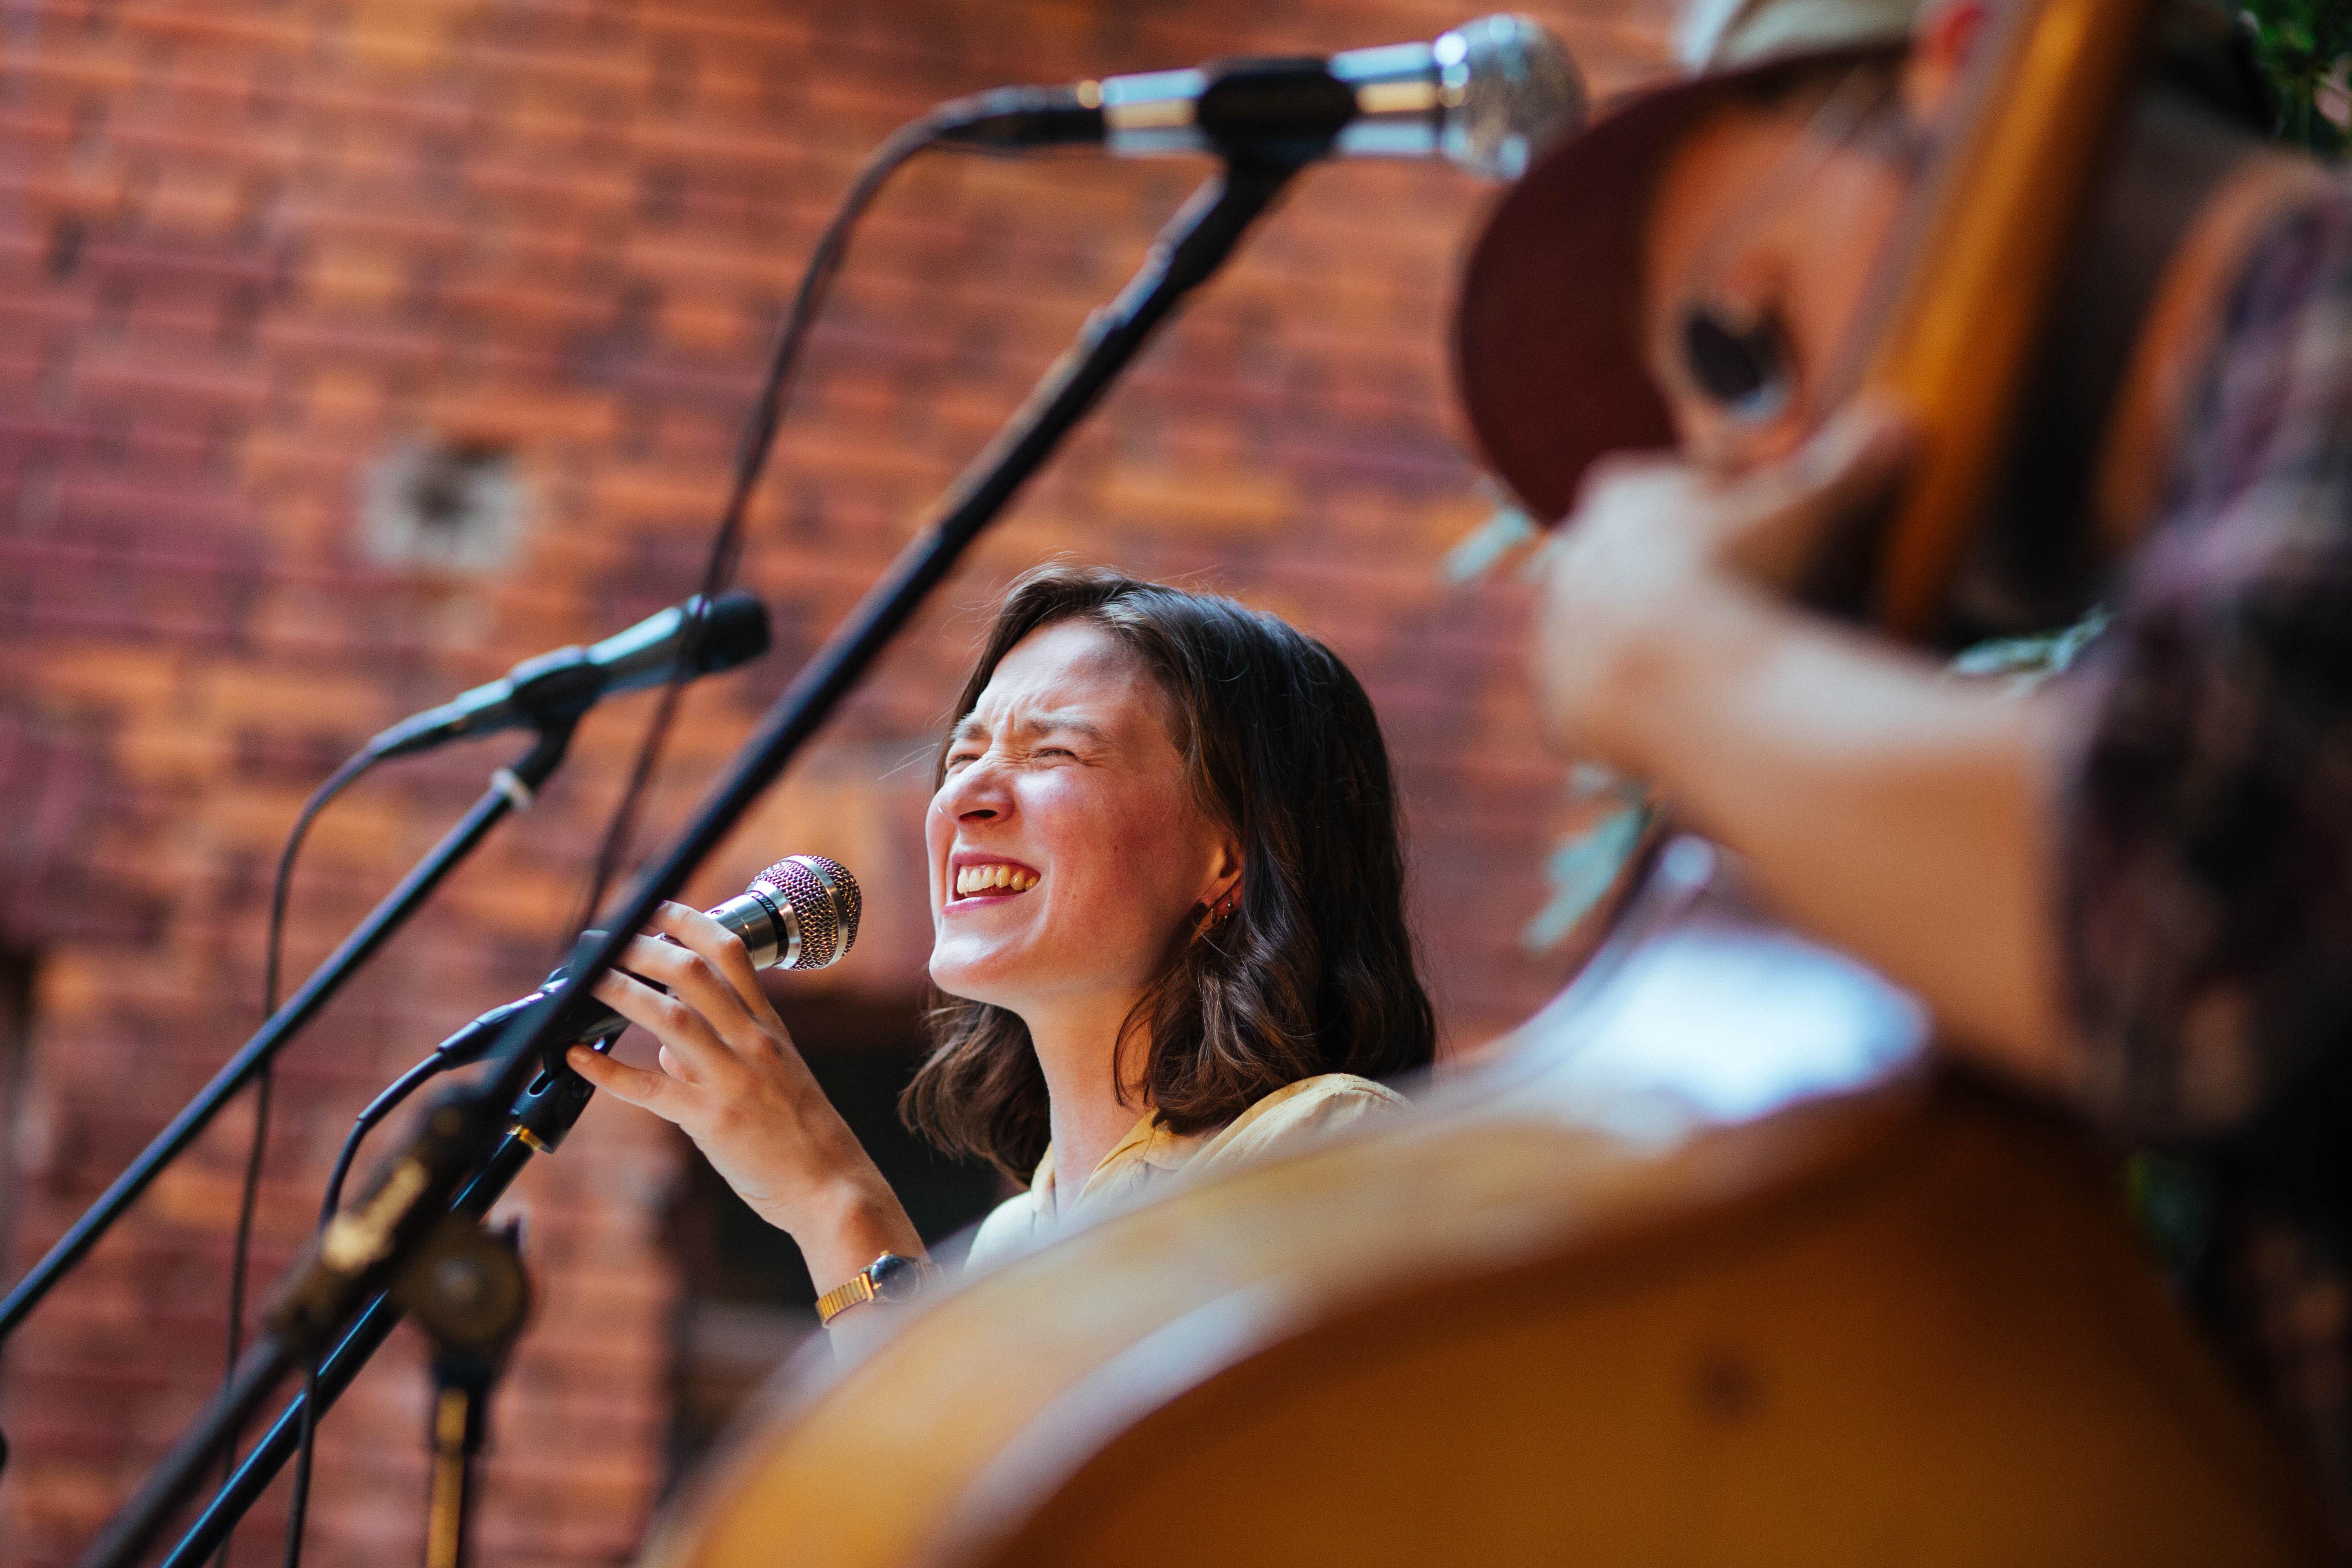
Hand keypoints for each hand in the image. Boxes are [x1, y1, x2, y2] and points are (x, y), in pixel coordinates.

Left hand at [565, 902, 921, 1288]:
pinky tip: (578, 1057)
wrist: (831, 1186)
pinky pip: (649, 1088)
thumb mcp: (777, 1078)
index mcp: (769, 1028)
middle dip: (645, 948)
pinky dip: (609, 1070)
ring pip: (670, 1019)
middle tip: (608, 939)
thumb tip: (665, 1050)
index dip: (690, 923)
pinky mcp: (711, 1120)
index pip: (732, 954)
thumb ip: (724, 1053)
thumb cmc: (805, 1136)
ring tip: (585, 981)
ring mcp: (732, 1079)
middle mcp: (752, 1043)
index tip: (656, 907)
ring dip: (621, 993)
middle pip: (694, 973)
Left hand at [1528, 401, 1911, 771]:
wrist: (1666, 675)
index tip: (1771, 521)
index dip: (1735, 498)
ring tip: (1723, 660)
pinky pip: (1609, 699)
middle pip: (1647, 555)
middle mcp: (1578, 557)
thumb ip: (1846, 466)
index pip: (1686, 482)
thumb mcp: (1802, 511)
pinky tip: (1688, 711)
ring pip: (1621, 627)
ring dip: (1665, 640)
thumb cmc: (1736, 574)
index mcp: (1623, 494)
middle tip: (1751, 595)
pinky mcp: (1563, 699)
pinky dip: (1645, 704)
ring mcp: (1562, 631)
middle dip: (1694, 569)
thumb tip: (1900, 417)